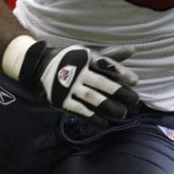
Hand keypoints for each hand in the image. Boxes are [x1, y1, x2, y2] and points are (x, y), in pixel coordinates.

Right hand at [18, 40, 139, 125]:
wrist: (38, 67)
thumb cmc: (71, 60)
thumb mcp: (88, 54)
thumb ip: (110, 56)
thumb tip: (133, 49)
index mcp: (85, 57)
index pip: (106, 64)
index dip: (121, 73)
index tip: (135, 81)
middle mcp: (77, 70)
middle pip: (102, 83)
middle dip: (120, 93)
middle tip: (135, 101)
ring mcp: (68, 86)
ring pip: (92, 98)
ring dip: (109, 107)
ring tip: (123, 114)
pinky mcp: (61, 100)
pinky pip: (79, 110)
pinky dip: (92, 117)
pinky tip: (104, 123)